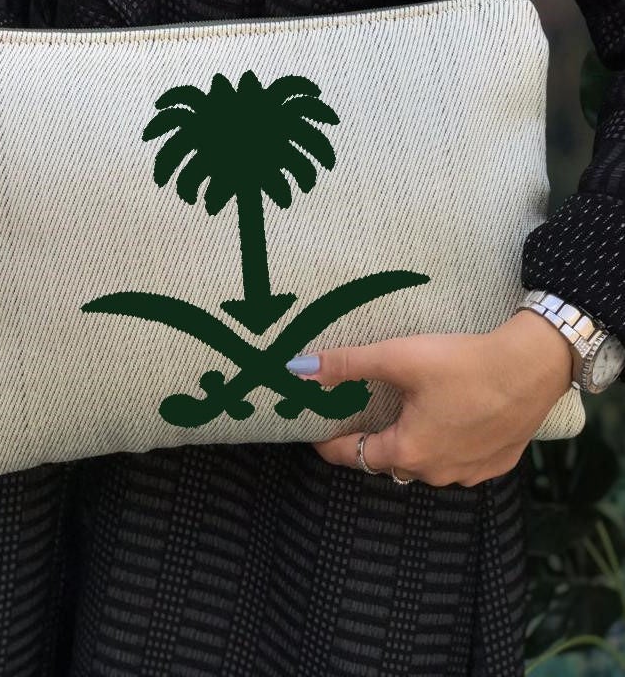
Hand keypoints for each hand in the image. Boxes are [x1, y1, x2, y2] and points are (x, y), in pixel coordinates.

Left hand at [292, 309, 573, 486]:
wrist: (532, 367)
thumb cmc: (463, 363)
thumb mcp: (398, 357)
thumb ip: (346, 364)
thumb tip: (298, 368)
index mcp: (408, 451)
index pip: (353, 456)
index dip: (329, 444)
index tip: (315, 433)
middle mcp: (436, 472)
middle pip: (389, 461)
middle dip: (370, 443)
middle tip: (358, 417)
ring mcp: (470, 473)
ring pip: (425, 464)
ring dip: (410, 446)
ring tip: (402, 417)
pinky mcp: (496, 464)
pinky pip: (458, 463)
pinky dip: (445, 446)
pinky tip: (447, 423)